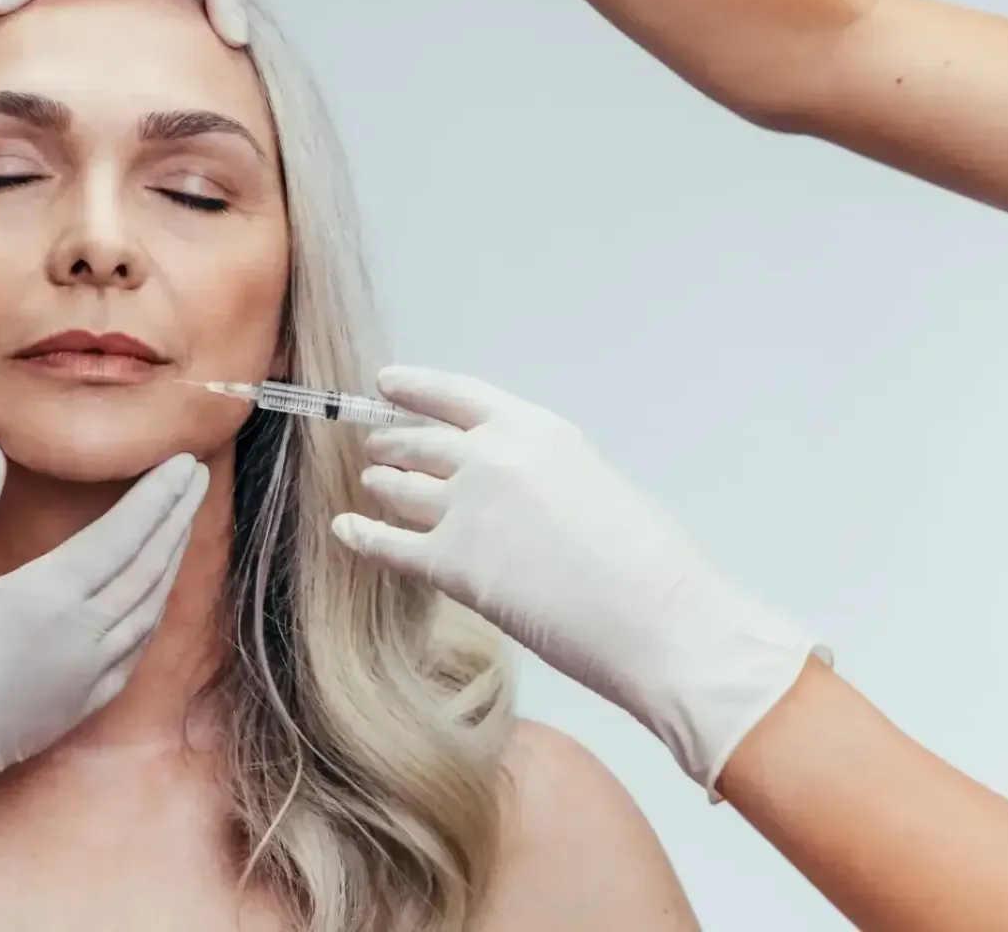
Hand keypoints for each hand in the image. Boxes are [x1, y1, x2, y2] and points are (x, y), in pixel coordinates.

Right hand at [0, 441, 208, 915]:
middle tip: (195, 481)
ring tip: (179, 531)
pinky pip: (131, 659)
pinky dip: (149, 620)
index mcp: (48, 596)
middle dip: (176, 520)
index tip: (184, 462)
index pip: (124, 534)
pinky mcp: (71, 713)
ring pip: (147, 614)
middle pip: (147, 569)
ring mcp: (81, 682)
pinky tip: (148, 607)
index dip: (158, 495)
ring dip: (168, 567)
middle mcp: (81, 640)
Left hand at [330, 366, 825, 795]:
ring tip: (371, 484)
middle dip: (391, 444)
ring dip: (381, 485)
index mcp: (537, 431)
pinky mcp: (450, 565)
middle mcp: (492, 459)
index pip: (458, 396)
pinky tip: (344, 530)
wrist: (662, 623)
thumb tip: (510, 494)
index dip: (416, 388)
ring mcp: (465, 509)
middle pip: (419, 443)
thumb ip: (542, 477)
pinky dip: (361, 536)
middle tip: (375, 447)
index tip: (387, 384)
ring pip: (399, 489)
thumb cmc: (650, 567)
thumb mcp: (595, 487)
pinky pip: (387, 545)